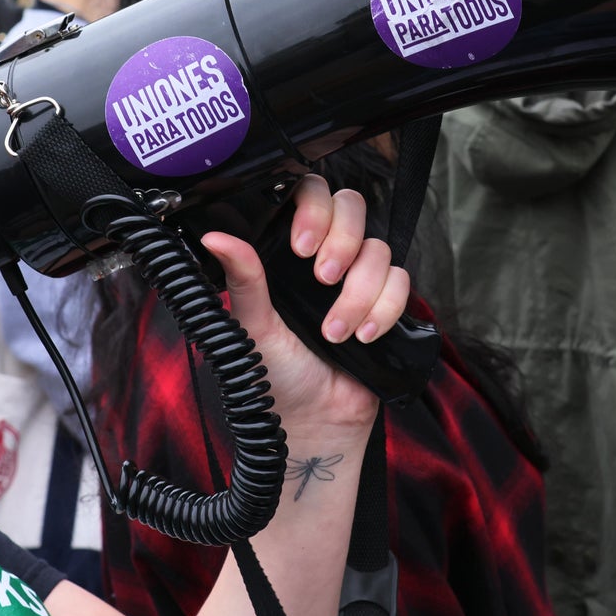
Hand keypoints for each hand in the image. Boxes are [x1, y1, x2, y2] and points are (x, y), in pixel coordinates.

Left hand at [199, 177, 400, 436]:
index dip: (313, 209)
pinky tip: (363, 337)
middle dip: (342, 241)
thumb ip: (242, 279)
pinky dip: (384, 310)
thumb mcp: (251, 326)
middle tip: (322, 279)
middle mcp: (325, 256)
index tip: (301, 247)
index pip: (309, 195)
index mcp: (287, 252)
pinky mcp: (387, 302)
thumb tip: (215, 237)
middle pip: (352, 206)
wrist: (315, 421)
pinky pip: (401, 282)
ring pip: (378, 250)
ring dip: (358, 294)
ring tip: (334, 332)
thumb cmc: (274, 376)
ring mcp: (359, 277)